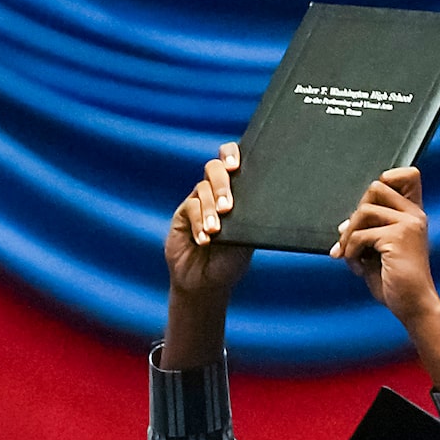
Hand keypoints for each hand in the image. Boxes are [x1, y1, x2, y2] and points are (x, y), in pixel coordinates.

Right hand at [166, 143, 250, 303]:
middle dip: (221, 184)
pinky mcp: (182, 215)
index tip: (236, 165)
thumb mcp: (247, 241)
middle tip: (227, 206)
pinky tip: (204, 239)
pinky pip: (190, 208)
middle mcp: (216, 192)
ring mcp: (198, 202)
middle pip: (214, 168)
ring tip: (216, 231)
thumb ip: (249, 218)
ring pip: (202, 189)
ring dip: (210, 209)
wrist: (206, 284)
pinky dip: (198, 222)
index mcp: (237, 193)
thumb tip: (257, 200)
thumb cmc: (231, 262)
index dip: (232, 154)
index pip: (233, 161)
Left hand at [333, 169, 439, 321]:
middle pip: (375, 188)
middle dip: (355, 214)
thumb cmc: (396, 283)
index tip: (370, 210)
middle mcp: (414, 215)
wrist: (414, 306)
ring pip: (364, 211)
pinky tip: (358, 268)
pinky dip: (351, 252)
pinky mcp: (398, 237)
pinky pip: (360, 235)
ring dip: (349, 236)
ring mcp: (408, 224)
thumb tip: (344, 224)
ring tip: (351, 257)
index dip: (386, 180)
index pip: (408, 175)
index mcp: (413, 215)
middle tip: (349, 241)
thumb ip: (367, 232)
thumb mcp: (379, 252)